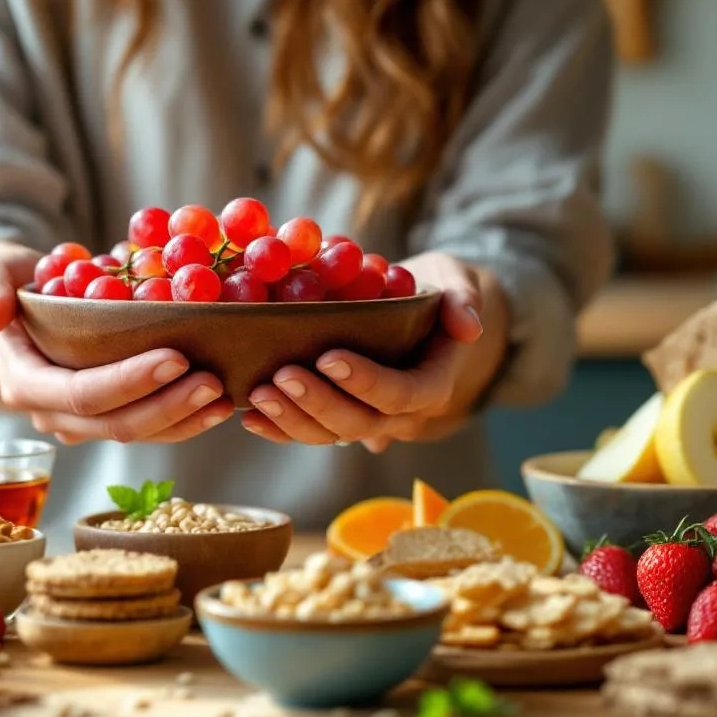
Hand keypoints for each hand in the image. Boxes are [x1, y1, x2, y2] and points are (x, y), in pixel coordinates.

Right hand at [0, 241, 233, 443]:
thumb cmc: (14, 282)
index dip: (128, 381)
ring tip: (225, 395)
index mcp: (25, 382)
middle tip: (213, 380)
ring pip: (138, 435)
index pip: (81, 394)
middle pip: (115, 424)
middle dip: (167, 405)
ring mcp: (84, 423)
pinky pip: (150, 431)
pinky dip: (187, 421)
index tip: (175, 357)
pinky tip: (221, 405)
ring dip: (184, 420)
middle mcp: (54, 414)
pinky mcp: (111, 419)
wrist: (23, 306)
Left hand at [242, 252, 507, 452]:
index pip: (402, 393)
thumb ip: (463, 299)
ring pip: (331, 435)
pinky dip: (278, 429)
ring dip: (292, 420)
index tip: (329, 356)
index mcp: (431, 382)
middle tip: (282, 375)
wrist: (420, 310)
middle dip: (319, 403)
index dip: (366, 382)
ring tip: (259, 394)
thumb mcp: (456, 281)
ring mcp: (366, 419)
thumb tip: (469, 326)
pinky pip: (308, 432)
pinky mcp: (337, 415)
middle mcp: (399, 412)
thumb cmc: (435, 289)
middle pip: (360, 423)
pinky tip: (248, 416)